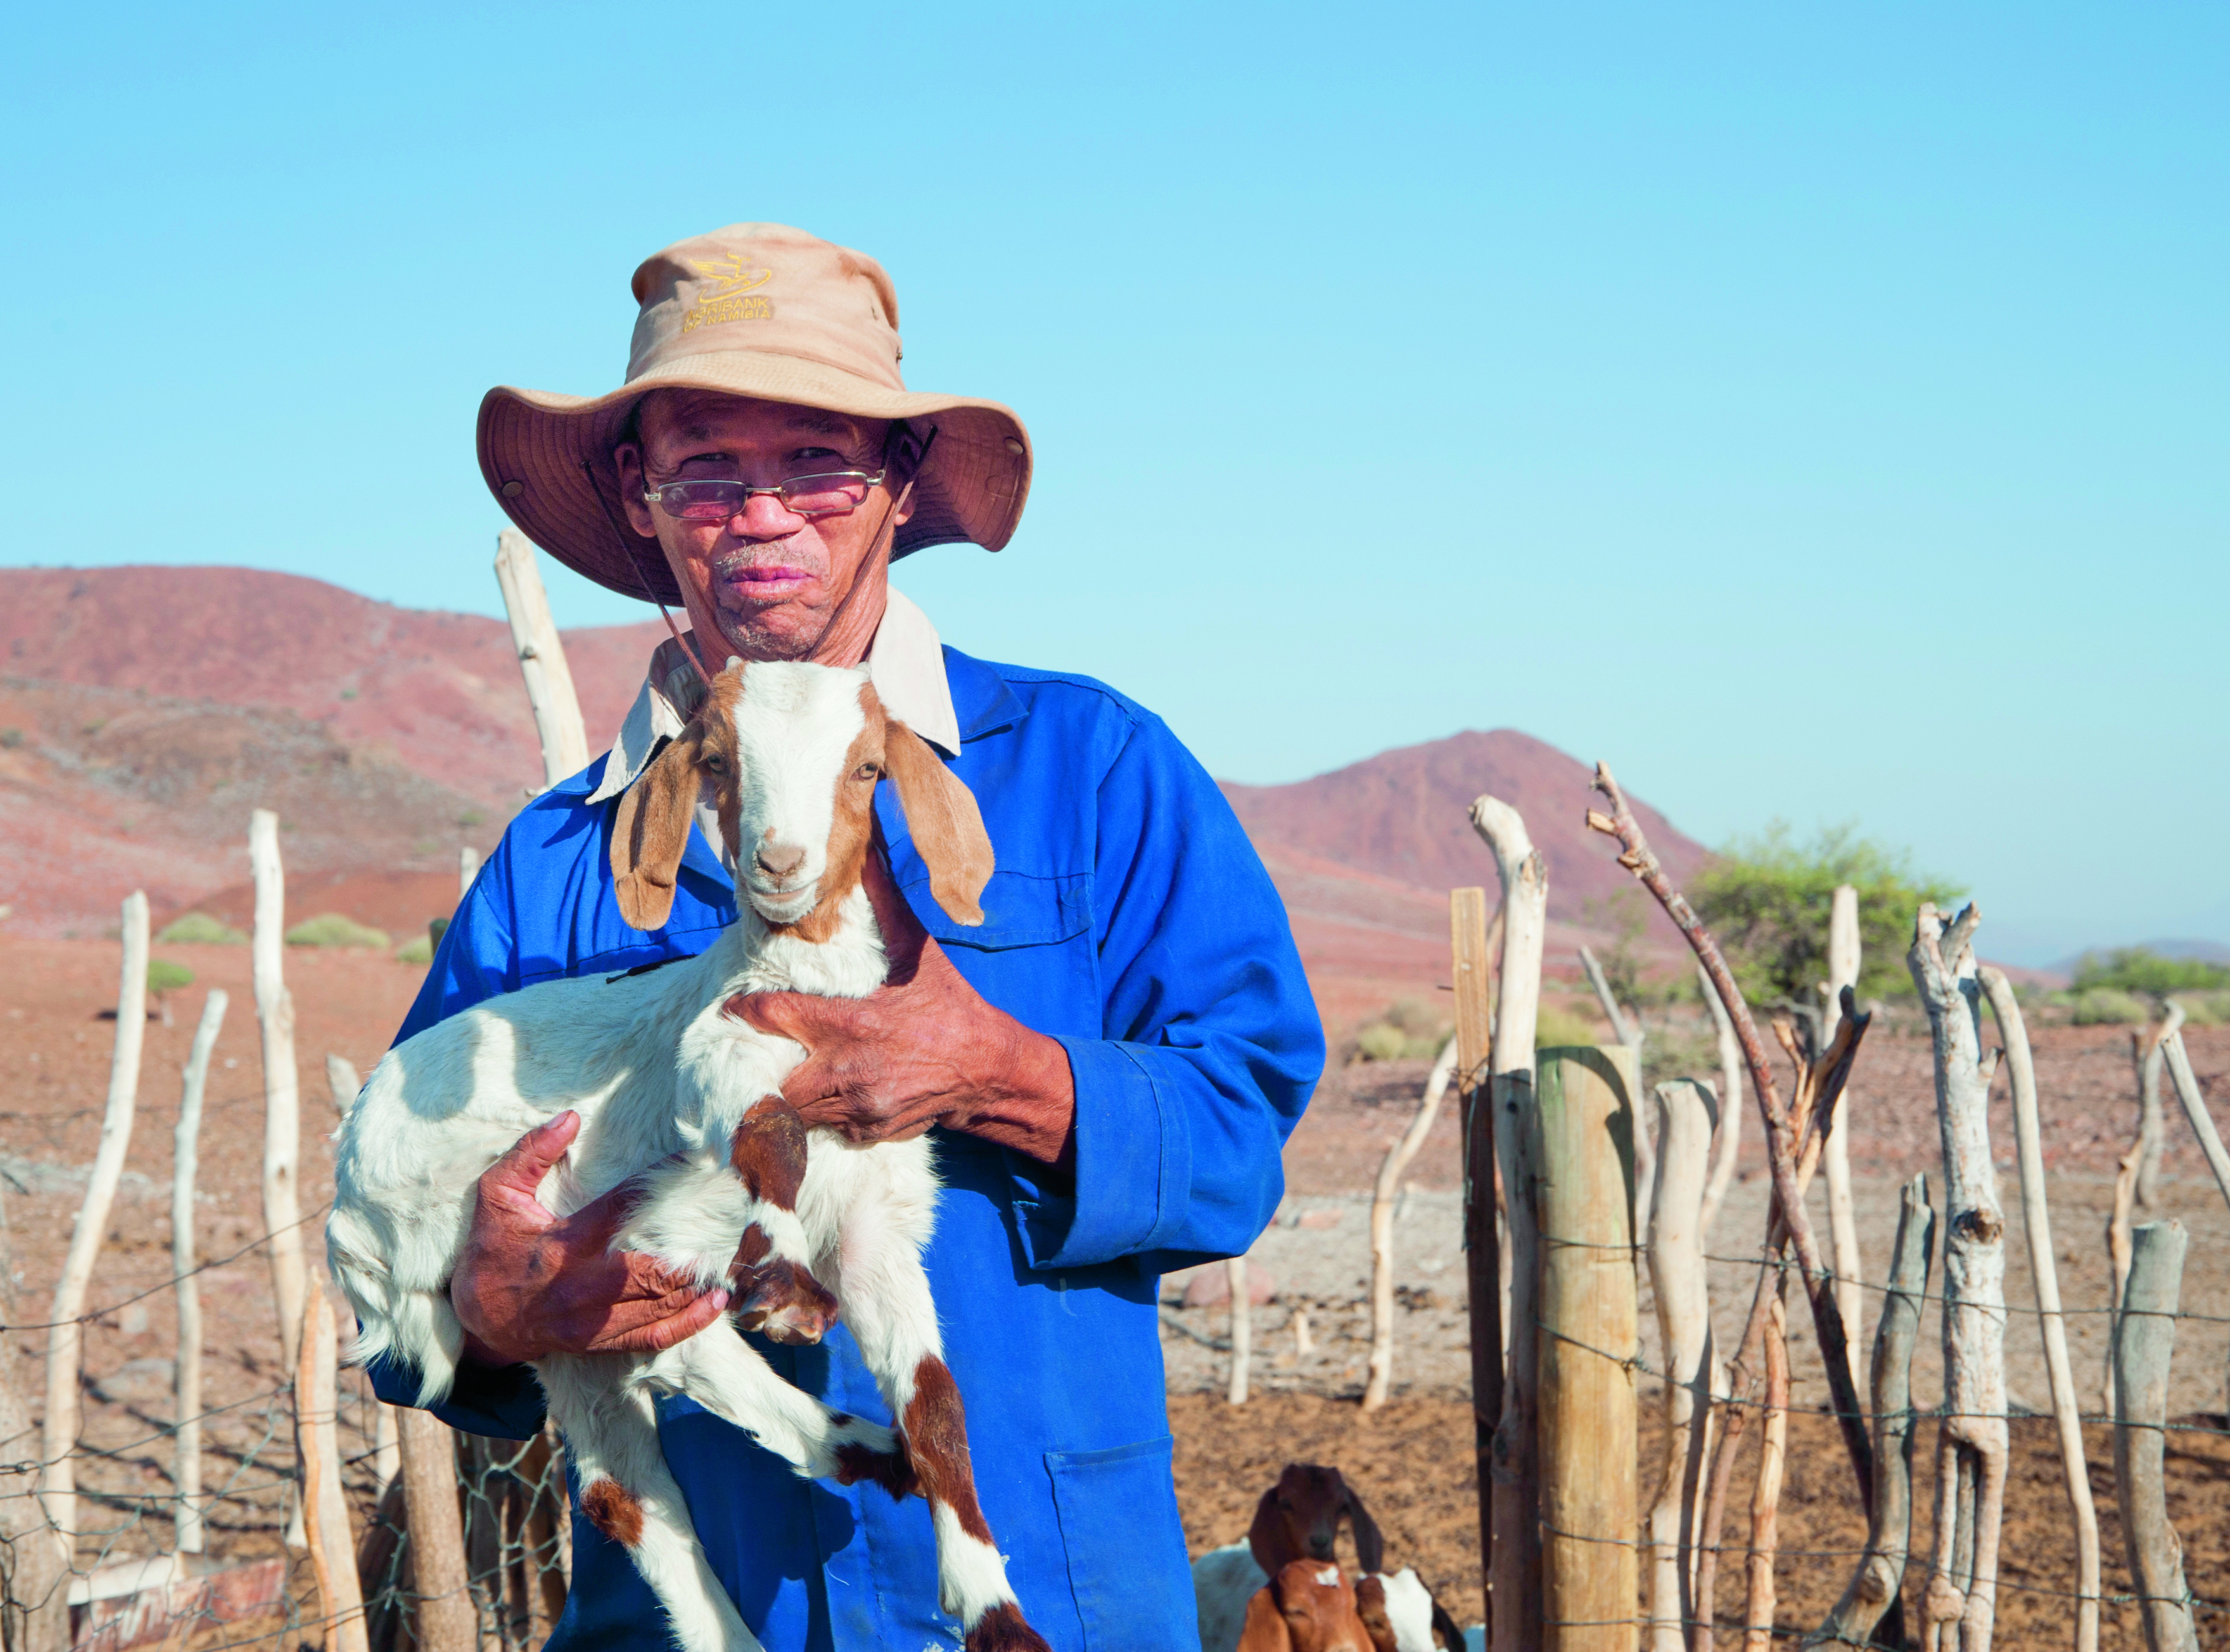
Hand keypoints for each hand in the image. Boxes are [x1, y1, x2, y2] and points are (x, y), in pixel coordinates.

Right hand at [448, 1112, 731, 1364]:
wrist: (478, 1318)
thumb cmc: (491, 1249)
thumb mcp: (497, 1195)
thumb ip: (530, 1155)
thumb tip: (569, 1118)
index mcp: (562, 1244)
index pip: (620, 1207)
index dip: (659, 1183)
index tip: (695, 1163)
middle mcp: (581, 1286)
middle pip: (649, 1271)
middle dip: (689, 1253)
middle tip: (725, 1226)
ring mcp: (591, 1322)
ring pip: (657, 1307)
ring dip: (696, 1287)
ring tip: (729, 1262)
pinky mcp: (598, 1344)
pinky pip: (651, 1339)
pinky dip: (687, 1324)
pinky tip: (715, 1304)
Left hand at [732, 853, 1076, 1166]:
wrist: (988, 1070)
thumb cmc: (950, 1006)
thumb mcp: (917, 952)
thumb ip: (885, 903)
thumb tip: (865, 851)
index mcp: (852, 1023)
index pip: (775, 1016)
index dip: (744, 1011)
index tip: (731, 1005)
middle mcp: (847, 1071)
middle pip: (772, 1076)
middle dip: (760, 1063)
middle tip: (750, 1046)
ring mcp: (856, 1108)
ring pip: (793, 1109)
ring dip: (785, 1089)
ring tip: (781, 1069)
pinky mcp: (865, 1133)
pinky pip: (821, 1127)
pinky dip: (816, 1111)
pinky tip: (824, 1091)